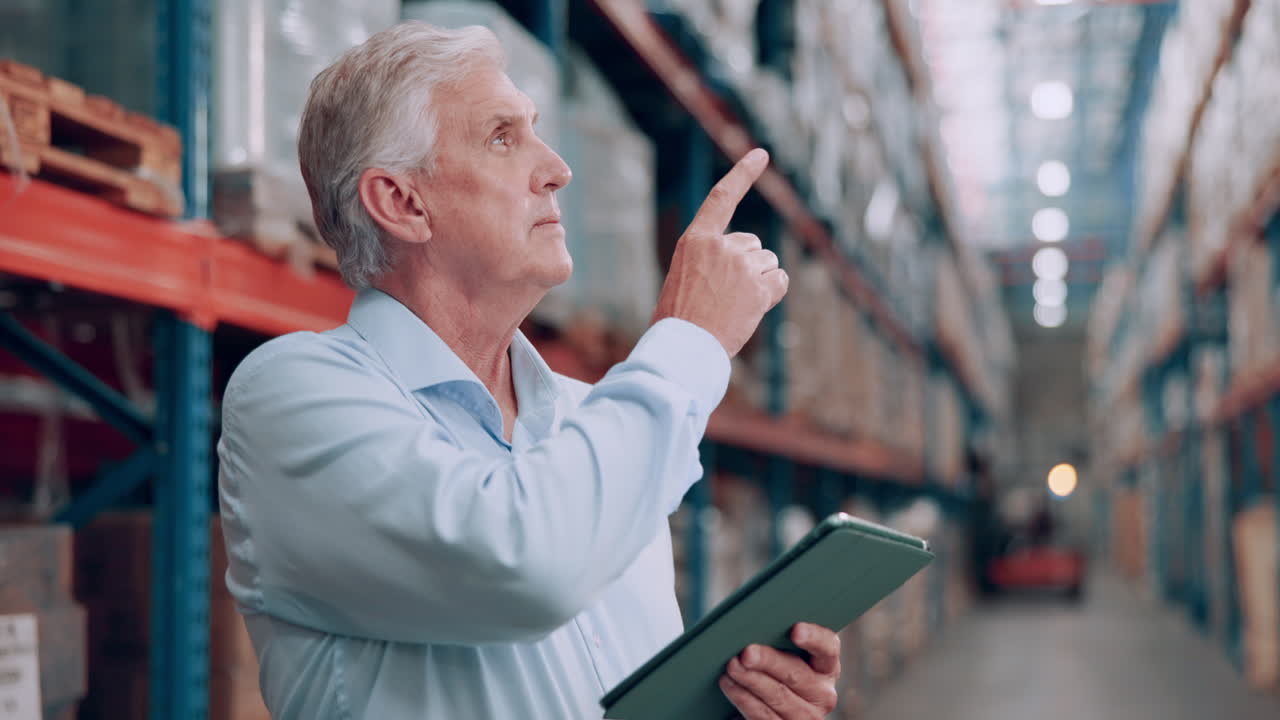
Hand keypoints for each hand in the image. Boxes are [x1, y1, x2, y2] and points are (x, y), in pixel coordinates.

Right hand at [652, 148, 788, 357]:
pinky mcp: (760, 287)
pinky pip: (780, 281)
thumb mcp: (684, 280)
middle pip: (753, 244)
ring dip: (759, 283)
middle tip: (725, 296)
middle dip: (748, 266)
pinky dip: (772, 295)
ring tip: (734, 307)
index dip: (743, 174)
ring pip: (768, 264)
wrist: (683, 348)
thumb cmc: (679, 321)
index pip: (722, 198)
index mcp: (695, 240)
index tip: (761, 154)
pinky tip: (751, 310)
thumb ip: (710, 263)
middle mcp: (721, 245)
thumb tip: (741, 268)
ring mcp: (742, 265)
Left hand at [719, 623, 839, 718]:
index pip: (828, 648)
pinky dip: (743, 698)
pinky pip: (763, 715)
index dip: (813, 638)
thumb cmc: (772, 668)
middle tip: (746, 653)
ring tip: (731, 666)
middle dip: (769, 661)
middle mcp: (822, 693)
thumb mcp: (781, 654)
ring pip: (779, 696)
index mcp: (826, 666)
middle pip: (797, 674)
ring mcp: (806, 716)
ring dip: (751, 680)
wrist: (766, 705)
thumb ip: (776, 639)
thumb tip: (754, 622)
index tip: (795, 630)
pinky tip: (729, 684)